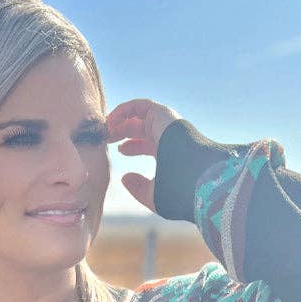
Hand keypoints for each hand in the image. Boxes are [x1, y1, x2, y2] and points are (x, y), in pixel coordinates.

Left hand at [105, 98, 182, 212]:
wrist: (195, 177)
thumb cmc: (178, 191)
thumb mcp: (154, 195)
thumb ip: (138, 189)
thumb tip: (124, 178)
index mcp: (169, 153)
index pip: (149, 145)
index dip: (131, 146)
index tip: (118, 151)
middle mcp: (168, 136)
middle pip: (142, 128)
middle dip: (122, 132)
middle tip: (106, 138)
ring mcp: (166, 124)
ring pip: (139, 116)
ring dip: (120, 120)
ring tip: (104, 128)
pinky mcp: (162, 114)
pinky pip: (139, 106)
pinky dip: (123, 110)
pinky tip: (111, 120)